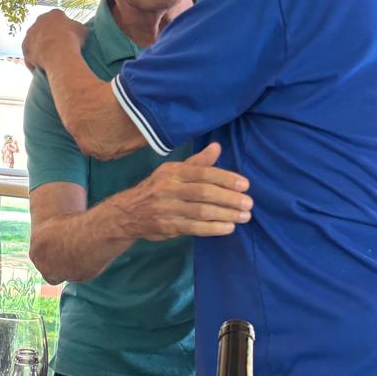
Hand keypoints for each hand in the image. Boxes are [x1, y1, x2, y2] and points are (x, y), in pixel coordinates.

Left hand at [22, 10, 87, 71]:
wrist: (58, 52)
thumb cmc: (73, 40)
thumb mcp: (82, 31)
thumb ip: (77, 28)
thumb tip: (77, 31)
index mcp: (54, 14)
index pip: (59, 19)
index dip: (63, 29)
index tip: (68, 37)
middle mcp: (39, 20)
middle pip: (45, 29)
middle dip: (50, 37)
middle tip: (58, 49)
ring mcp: (30, 33)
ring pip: (36, 41)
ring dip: (41, 49)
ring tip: (50, 61)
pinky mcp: (24, 46)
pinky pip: (30, 54)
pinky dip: (35, 61)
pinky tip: (42, 69)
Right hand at [121, 143, 252, 239]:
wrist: (127, 213)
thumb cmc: (157, 189)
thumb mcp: (173, 171)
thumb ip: (197, 162)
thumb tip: (217, 147)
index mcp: (173, 172)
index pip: (203, 173)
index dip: (226, 179)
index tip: (245, 185)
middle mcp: (169, 189)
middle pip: (204, 193)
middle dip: (229, 198)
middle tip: (248, 203)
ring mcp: (167, 209)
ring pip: (201, 211)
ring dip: (225, 214)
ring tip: (243, 216)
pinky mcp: (167, 226)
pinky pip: (194, 228)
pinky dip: (213, 228)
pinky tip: (228, 227)